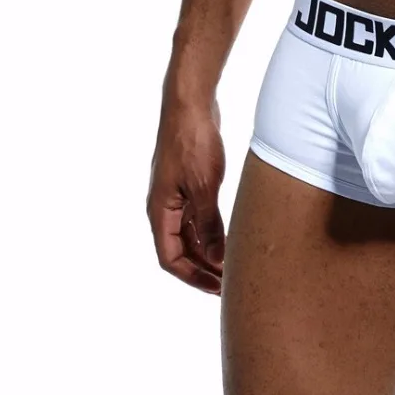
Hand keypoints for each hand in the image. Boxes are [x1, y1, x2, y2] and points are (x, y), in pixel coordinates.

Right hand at [146, 99, 226, 294]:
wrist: (191, 104)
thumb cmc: (192, 142)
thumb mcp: (204, 188)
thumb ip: (208, 225)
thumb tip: (215, 260)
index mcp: (160, 211)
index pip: (170, 258)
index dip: (192, 277)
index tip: (217, 289)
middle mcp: (164, 206)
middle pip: (180, 249)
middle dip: (203, 269)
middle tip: (230, 283)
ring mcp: (177, 194)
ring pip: (190, 233)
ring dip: (208, 251)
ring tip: (233, 264)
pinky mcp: (190, 182)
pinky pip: (198, 216)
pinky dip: (212, 230)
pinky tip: (231, 236)